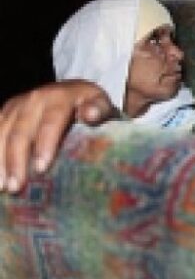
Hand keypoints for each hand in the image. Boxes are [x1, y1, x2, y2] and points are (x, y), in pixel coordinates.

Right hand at [0, 80, 115, 192]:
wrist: (73, 91)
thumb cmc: (90, 106)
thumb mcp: (101, 104)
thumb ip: (98, 109)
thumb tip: (91, 114)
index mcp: (59, 97)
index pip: (50, 122)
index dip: (45, 144)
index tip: (41, 169)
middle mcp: (33, 99)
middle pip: (20, 132)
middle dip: (16, 161)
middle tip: (16, 187)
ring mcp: (15, 106)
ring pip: (1, 133)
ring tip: (2, 187)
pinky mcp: (5, 114)